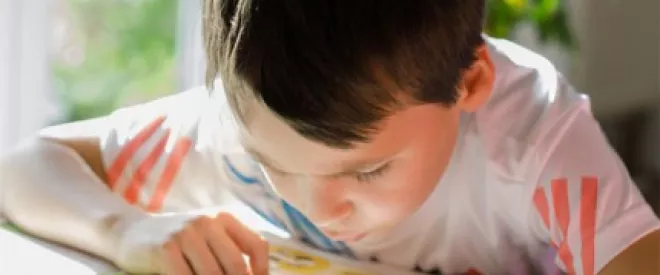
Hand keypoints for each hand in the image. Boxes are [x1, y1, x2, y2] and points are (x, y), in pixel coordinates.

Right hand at [114, 212, 268, 274]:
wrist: (130, 233)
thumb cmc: (177, 242)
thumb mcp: (207, 238)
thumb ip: (229, 252)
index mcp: (224, 218)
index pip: (257, 246)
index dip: (262, 271)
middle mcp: (207, 222)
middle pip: (236, 265)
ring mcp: (185, 234)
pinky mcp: (165, 248)